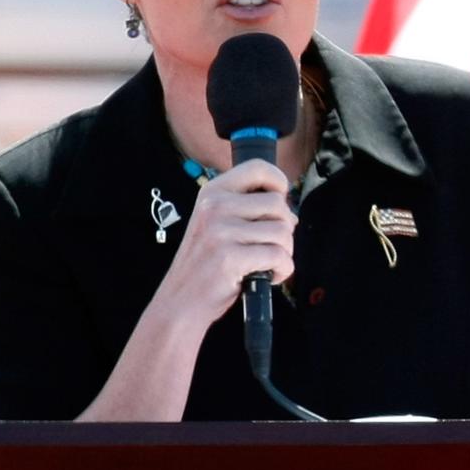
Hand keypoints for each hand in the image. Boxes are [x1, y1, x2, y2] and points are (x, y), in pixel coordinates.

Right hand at [156, 159, 296, 329]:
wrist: (180, 301)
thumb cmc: (204, 265)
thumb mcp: (215, 224)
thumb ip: (246, 210)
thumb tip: (289, 213)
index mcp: (212, 193)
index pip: (258, 168)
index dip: (279, 182)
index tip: (281, 202)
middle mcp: (215, 207)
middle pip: (277, 204)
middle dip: (285, 228)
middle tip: (273, 246)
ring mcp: (221, 232)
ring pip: (282, 232)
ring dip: (285, 251)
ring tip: (269, 263)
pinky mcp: (230, 258)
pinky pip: (278, 256)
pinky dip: (283, 269)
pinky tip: (270, 276)